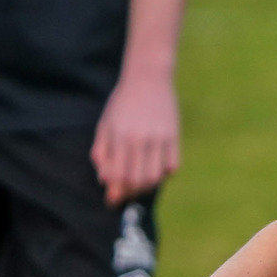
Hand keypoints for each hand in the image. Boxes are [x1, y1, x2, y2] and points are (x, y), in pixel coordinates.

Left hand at [93, 75, 180, 205]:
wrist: (148, 77)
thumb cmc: (122, 103)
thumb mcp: (105, 124)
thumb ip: (101, 152)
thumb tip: (104, 180)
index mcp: (120, 136)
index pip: (119, 175)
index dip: (115, 191)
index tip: (113, 198)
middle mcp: (140, 138)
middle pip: (138, 180)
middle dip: (131, 192)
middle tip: (127, 193)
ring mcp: (159, 137)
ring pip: (157, 176)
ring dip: (148, 185)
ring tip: (142, 182)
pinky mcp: (174, 135)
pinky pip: (173, 166)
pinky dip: (166, 173)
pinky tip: (158, 168)